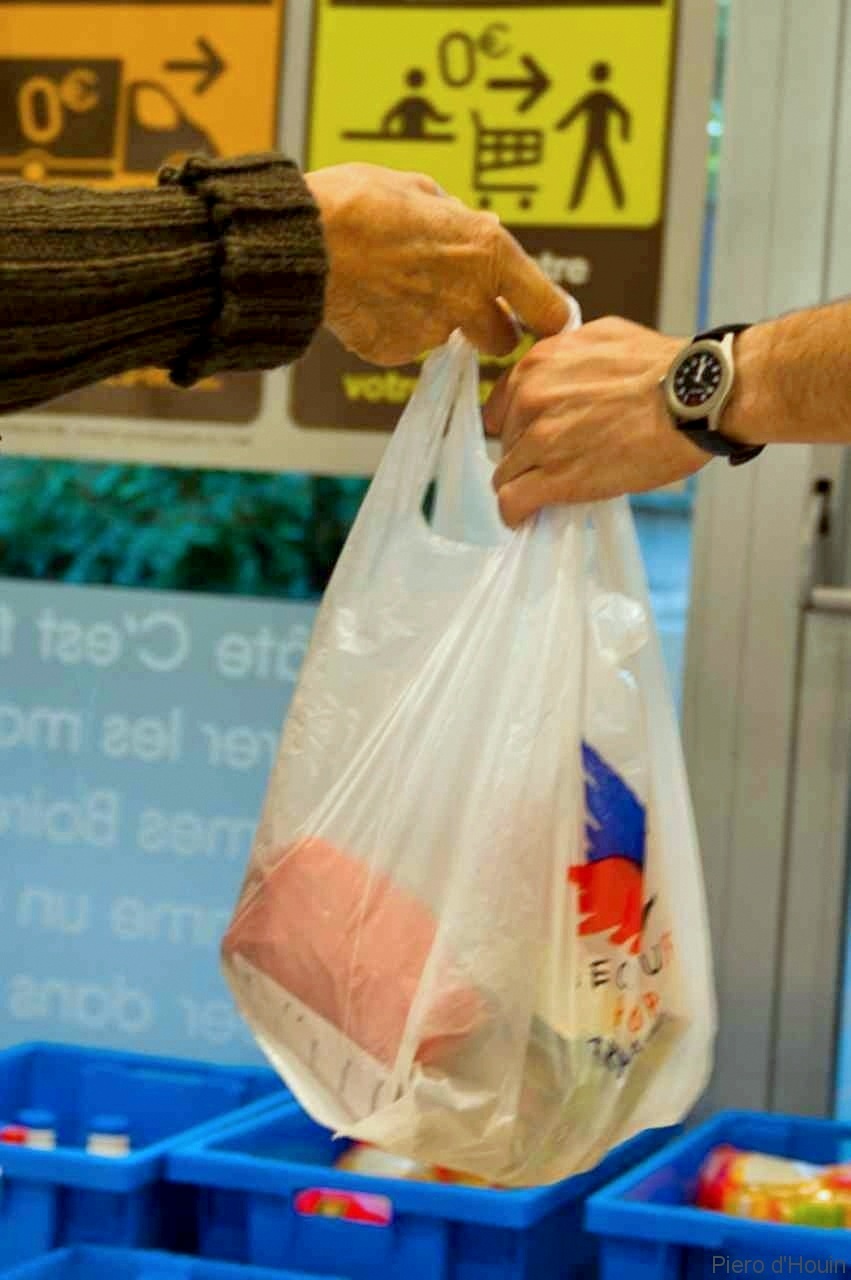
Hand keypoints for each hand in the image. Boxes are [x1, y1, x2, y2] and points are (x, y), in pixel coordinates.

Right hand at [305, 164, 567, 365]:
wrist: (302, 242)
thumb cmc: (358, 202)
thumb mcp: (420, 190)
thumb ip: (456, 218)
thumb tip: (471, 225)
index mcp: (487, 252)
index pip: (548, 307)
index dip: (551, 316)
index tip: (549, 320)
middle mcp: (468, 299)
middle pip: (502, 340)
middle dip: (489, 328)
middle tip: (464, 306)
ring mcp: (431, 332)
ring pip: (445, 338)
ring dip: (431, 320)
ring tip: (391, 284)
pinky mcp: (395, 352)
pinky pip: (403, 344)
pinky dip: (392, 328)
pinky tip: (368, 299)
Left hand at [482, 317, 709, 526]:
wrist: (693, 397)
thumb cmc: (664, 369)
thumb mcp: (605, 337)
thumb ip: (570, 358)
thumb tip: (564, 374)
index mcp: (539, 363)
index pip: (502, 407)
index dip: (519, 428)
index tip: (535, 439)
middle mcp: (531, 398)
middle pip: (507, 443)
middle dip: (527, 456)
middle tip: (559, 465)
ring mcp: (540, 440)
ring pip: (506, 475)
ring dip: (526, 485)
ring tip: (551, 493)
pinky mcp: (555, 478)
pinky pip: (512, 502)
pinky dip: (516, 513)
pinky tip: (529, 516)